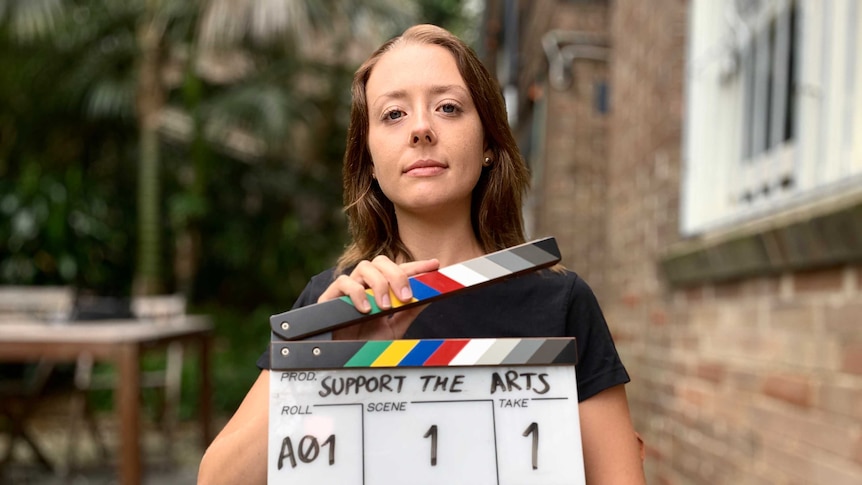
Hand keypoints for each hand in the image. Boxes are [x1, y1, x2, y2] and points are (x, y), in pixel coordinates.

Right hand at [319, 256, 439, 339]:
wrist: (342, 363)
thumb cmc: (366, 345)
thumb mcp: (393, 329)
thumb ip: (409, 312)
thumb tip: (431, 295)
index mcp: (381, 290)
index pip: (399, 270)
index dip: (416, 266)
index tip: (435, 265)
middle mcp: (364, 285)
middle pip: (381, 262)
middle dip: (397, 275)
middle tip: (407, 297)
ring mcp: (347, 289)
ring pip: (364, 266)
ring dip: (379, 284)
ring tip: (385, 307)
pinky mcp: (329, 296)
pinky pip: (343, 282)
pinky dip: (357, 292)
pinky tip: (365, 309)